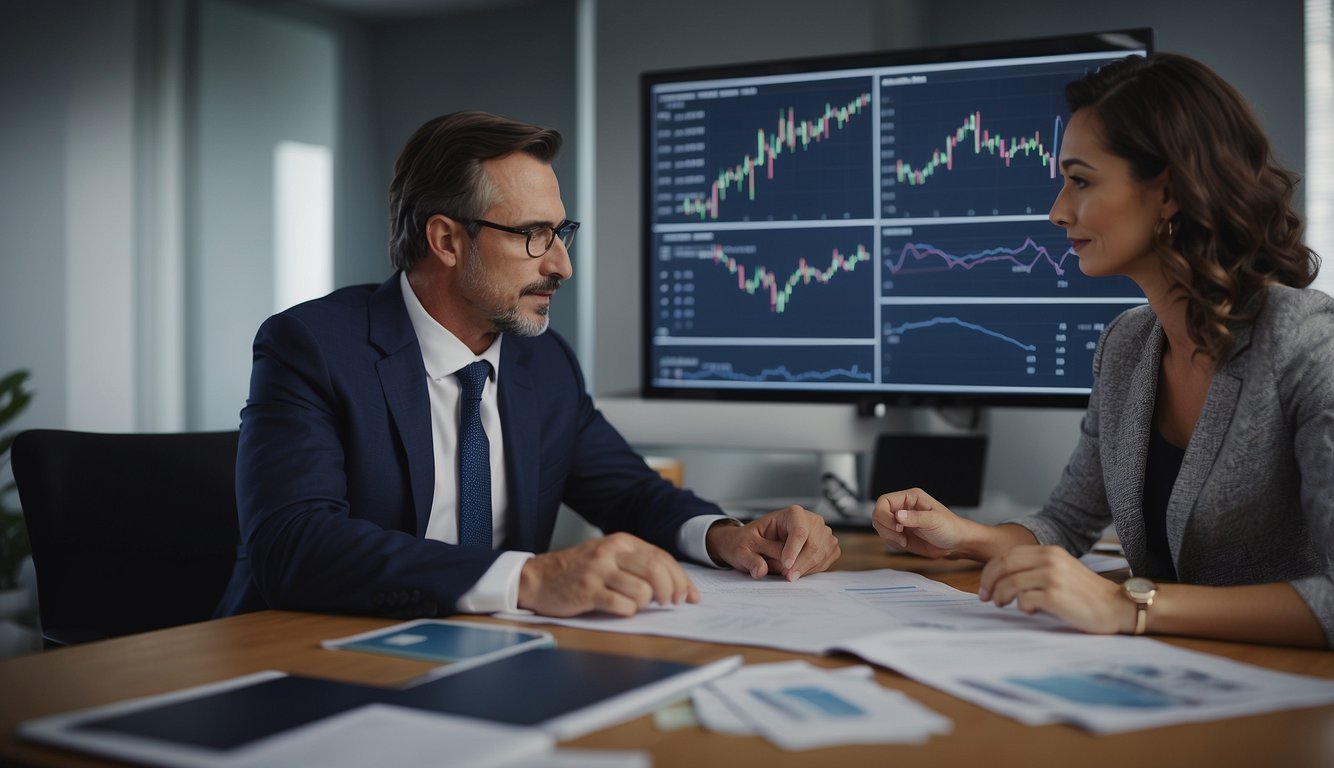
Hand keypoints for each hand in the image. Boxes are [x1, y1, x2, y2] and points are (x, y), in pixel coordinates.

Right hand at [518, 533, 699, 616]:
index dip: (681, 579)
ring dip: (645, 603)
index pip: (662, 558)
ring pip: (642, 590)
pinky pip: (622, 605)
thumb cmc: (580, 570)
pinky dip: (627, 611)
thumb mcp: (611, 557)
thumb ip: (641, 566)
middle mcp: (612, 552)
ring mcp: (599, 571)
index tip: (689, 596)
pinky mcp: (587, 591)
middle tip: (669, 604)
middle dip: (670, 591)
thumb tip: (680, 588)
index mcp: (622, 541)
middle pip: (657, 571)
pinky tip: (618, 608)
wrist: (539, 577)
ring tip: (633, 604)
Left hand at [706, 506, 839, 580]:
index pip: (799, 530)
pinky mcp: (825, 547)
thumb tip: (760, 571)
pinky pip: (825, 561)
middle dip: (800, 564)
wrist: (755, 545)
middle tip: (787, 576)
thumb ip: (750, 559)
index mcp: (792, 513)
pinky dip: (813, 570)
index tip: (785, 567)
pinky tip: (798, 570)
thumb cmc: (750, 542)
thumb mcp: (743, 548)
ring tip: (788, 573)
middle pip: (814, 544)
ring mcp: (821, 533)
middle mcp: (810, 520)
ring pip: (821, 554)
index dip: (794, 550)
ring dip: (805, 568)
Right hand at [870, 488, 971, 558]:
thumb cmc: (950, 528)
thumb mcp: (934, 520)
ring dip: (889, 537)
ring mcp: (900, 521)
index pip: (884, 501)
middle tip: (901, 536)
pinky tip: (906, 544)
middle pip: (878, 514)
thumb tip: (897, 515)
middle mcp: (903, 508)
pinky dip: (892, 543)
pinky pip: (886, 538)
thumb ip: (915, 518)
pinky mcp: (900, 534)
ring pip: (880, 527)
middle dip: (886, 528)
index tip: (898, 527)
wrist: (956, 544)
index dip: (885, 515)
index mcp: (910, 498)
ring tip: (904, 541)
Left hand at [978, 545, 1128, 633]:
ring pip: (1010, 582)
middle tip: (985, 597)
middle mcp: (1050, 560)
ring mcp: (1052, 577)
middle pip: (1004, 565)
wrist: (1116, 606)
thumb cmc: (1086, 593)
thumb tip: (1003, 578)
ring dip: (1000, 595)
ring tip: (1002, 605)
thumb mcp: (1061, 570)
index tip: (985, 585)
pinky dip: (1020, 606)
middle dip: (989, 582)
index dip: (990, 570)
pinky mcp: (1055, 595)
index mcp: (1049, 551)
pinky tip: (1029, 610)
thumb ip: (1036, 568)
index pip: (1007, 555)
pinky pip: (1024, 598)